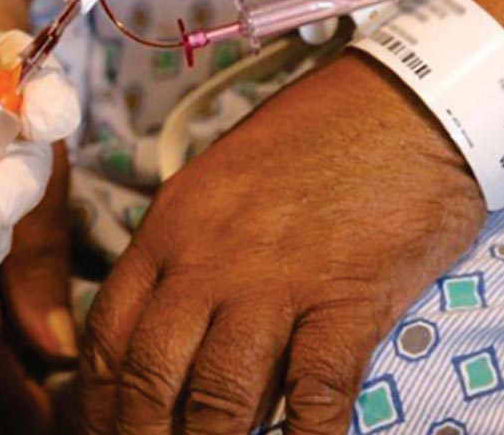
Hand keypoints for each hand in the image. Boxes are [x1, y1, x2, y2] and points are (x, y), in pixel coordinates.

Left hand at [79, 55, 485, 433]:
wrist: (405, 101)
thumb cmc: (315, 138)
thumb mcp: (221, 181)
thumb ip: (190, 250)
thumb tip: (175, 323)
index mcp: (171, 228)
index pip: (110, 333)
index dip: (98, 399)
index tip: (98, 429)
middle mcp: (209, 261)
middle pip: (151, 375)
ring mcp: (275, 283)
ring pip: (220, 396)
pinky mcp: (345, 301)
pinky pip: (314, 393)